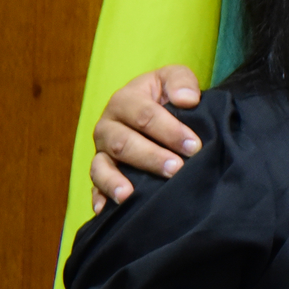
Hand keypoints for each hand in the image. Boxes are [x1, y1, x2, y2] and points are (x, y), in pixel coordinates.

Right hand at [89, 65, 203, 211]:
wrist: (153, 110)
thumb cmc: (164, 95)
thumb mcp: (172, 78)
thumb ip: (181, 81)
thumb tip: (187, 100)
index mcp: (124, 100)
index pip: (144, 115)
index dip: (169, 130)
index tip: (194, 145)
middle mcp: (107, 126)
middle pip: (122, 143)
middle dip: (150, 157)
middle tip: (176, 169)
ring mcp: (101, 151)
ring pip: (102, 166)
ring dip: (115, 181)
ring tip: (130, 195)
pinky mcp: (100, 173)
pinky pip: (94, 187)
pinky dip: (98, 198)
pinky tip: (106, 210)